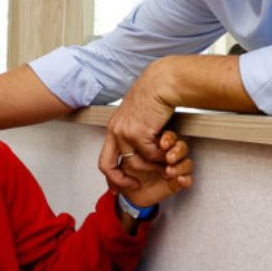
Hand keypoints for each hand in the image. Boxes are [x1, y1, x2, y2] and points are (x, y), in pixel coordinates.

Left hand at [100, 61, 178, 191]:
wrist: (161, 83)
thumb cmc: (154, 96)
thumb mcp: (138, 116)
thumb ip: (135, 131)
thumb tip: (140, 146)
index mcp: (113, 127)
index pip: (104, 159)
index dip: (110, 176)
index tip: (117, 186)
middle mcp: (115, 131)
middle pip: (110, 166)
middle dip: (122, 180)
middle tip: (136, 185)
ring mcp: (125, 133)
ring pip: (137, 163)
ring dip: (152, 166)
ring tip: (162, 163)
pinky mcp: (139, 133)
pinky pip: (152, 155)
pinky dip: (162, 155)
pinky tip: (167, 147)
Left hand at [120, 131, 194, 208]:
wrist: (132, 193)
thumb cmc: (131, 172)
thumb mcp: (129, 158)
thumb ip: (138, 149)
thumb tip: (145, 140)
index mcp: (159, 146)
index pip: (169, 138)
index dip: (169, 139)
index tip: (163, 145)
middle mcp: (169, 156)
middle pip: (181, 148)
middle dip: (177, 152)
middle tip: (169, 158)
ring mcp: (175, 169)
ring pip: (187, 163)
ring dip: (180, 166)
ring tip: (169, 171)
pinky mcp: (178, 182)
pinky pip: (187, 179)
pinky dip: (185, 179)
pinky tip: (179, 179)